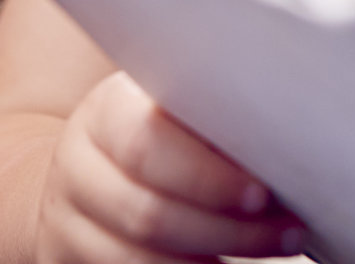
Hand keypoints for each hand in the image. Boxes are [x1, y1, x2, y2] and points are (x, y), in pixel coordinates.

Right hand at [38, 73, 304, 262]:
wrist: (86, 174)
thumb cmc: (159, 131)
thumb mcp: (172, 106)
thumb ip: (212, 114)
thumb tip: (285, 136)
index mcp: (106, 111)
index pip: (149, 143)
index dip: (207, 175)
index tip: (262, 192)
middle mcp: (78, 167)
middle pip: (150, 214)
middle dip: (227, 230)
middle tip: (288, 229)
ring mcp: (66, 224)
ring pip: (140, 260)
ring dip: (213, 260)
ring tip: (273, 244)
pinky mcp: (67, 263)